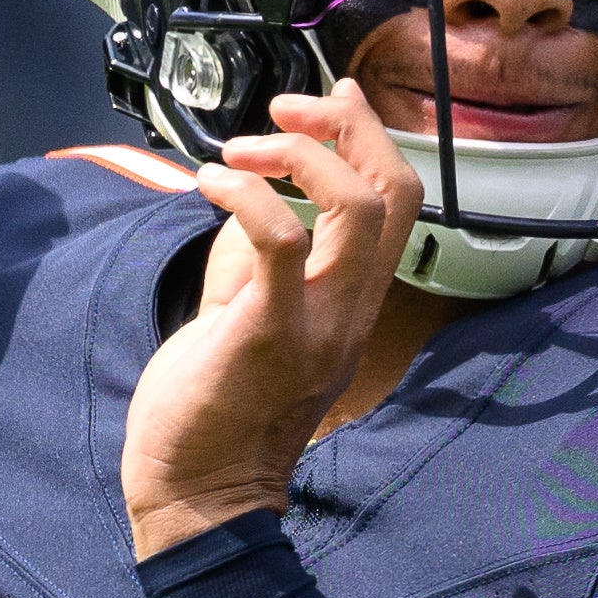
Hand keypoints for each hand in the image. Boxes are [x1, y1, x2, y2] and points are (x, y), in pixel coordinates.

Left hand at [121, 83, 423, 557]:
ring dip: (299, 156)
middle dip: (348, 128)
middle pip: (395, 192)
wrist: (197, 496)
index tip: (330, 101)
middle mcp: (352, 311)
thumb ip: (255, 259)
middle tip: (285, 112)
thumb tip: (246, 199)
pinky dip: (245, 195)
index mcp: (352, 304)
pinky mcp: (270, 334)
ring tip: (239, 152)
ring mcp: (319, 325)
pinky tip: (209, 184)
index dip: (372, 136)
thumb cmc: (211, 411)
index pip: (399, 203)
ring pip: (358, 209)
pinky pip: (279, 241)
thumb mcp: (244, 317)